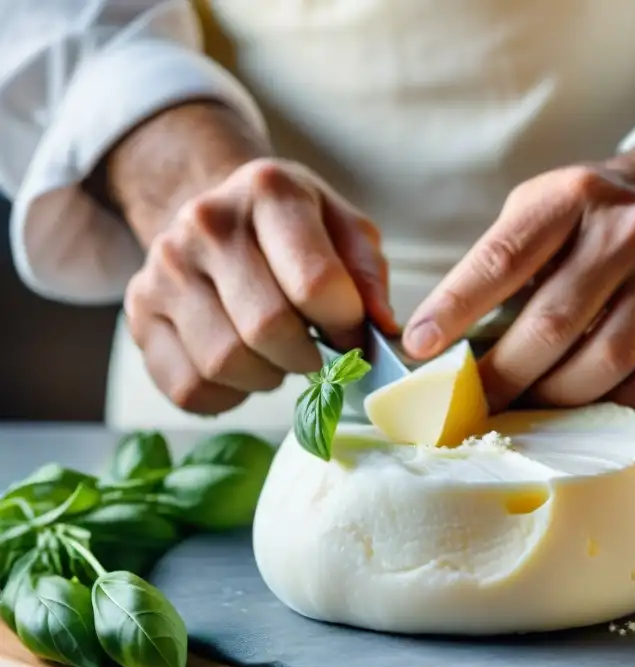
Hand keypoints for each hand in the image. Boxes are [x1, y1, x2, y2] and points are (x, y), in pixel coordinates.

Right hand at [108, 105, 395, 415]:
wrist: (219, 217)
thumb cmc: (294, 232)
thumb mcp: (345, 230)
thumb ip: (368, 276)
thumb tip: (383, 331)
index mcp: (269, 191)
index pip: (316, 284)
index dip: (347, 327)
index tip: (353, 335)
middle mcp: (206, 223)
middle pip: (267, 329)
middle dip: (308, 358)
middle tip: (318, 353)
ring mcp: (163, 268)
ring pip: (225, 363)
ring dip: (268, 376)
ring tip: (279, 355)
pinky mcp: (140, 313)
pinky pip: (188, 387)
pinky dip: (227, 396)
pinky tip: (244, 368)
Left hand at [403, 133, 634, 413]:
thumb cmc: (583, 220)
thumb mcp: (536, 212)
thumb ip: (494, 266)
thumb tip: (436, 345)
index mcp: (573, 197)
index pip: (503, 260)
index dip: (456, 308)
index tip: (420, 347)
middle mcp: (630, 230)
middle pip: (553, 324)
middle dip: (502, 375)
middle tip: (469, 402)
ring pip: (604, 362)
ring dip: (553, 398)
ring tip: (522, 407)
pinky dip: (608, 405)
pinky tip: (579, 405)